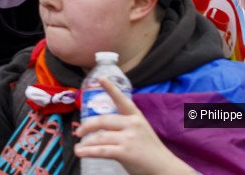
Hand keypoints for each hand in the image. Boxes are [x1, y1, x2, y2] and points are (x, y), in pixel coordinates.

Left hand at [74, 79, 189, 174]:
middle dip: (87, 126)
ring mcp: (128, 138)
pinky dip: (88, 152)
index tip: (101, 78)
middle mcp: (132, 125)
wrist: (166, 169)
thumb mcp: (141, 131)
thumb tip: (102, 127)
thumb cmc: (151, 151)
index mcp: (136, 117)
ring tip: (78, 147)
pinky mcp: (125, 152)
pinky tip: (81, 152)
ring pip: (100, 137)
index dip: (110, 88)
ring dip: (86, 143)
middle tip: (79, 132)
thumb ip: (125, 126)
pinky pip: (101, 150)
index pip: (122, 100)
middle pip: (103, 120)